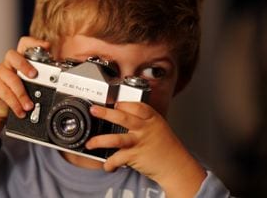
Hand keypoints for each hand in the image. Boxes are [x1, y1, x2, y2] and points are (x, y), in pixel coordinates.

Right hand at [0, 36, 49, 143]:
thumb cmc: (16, 92)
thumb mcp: (29, 83)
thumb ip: (39, 79)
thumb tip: (58, 81)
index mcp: (19, 60)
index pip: (24, 44)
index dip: (34, 42)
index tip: (46, 46)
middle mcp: (8, 64)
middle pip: (13, 56)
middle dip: (25, 65)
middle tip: (34, 75)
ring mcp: (0, 74)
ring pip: (11, 78)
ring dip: (22, 94)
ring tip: (29, 105)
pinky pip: (5, 93)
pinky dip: (15, 104)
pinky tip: (21, 111)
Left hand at [86, 102, 205, 197]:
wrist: (176, 165)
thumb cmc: (166, 145)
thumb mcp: (158, 126)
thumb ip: (143, 119)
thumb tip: (123, 111)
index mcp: (151, 118)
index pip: (136, 106)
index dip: (124, 103)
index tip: (114, 102)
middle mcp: (145, 128)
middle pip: (123, 118)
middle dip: (106, 113)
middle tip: (94, 110)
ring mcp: (139, 142)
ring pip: (116, 139)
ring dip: (100, 141)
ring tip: (90, 143)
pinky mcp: (135, 156)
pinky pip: (118, 158)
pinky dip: (110, 163)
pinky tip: (107, 165)